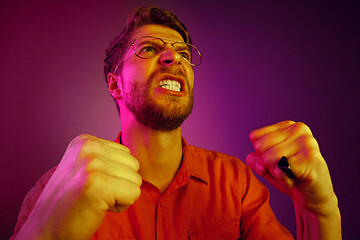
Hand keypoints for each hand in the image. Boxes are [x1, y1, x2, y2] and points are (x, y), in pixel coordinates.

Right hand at [16, 134, 141, 239]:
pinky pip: (134, 193)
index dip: (114, 175)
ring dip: (120, 195)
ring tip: (95, 200)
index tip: (90, 184)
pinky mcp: (98, 184)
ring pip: (136, 180)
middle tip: (94, 194)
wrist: (46, 230)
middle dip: (120, 184)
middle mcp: (88, 147)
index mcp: (85, 141)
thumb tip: (134, 160)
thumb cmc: (71, 202)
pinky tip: (98, 207)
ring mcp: (92, 164)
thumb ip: (106, 157)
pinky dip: (121, 206)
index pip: (126, 154)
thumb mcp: (84, 167)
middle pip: (134, 165)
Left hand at [246, 121, 336, 212]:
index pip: (255, 137)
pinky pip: (280, 170)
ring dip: (277, 174)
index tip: (277, 161)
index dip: (261, 155)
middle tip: (285, 169)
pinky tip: (297, 179)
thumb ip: (255, 160)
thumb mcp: (266, 165)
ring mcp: (306, 141)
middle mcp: (298, 128)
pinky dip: (284, 180)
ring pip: (269, 159)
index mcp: (286, 125)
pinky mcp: (311, 157)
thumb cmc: (289, 176)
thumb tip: (258, 161)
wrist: (313, 195)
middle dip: (268, 165)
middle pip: (260, 147)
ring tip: (292, 174)